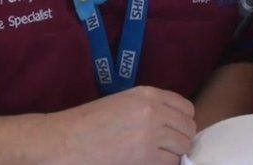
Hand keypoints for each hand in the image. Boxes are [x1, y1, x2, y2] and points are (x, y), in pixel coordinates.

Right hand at [48, 86, 196, 164]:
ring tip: (153, 156)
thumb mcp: (123, 102)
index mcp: (148, 94)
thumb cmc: (88, 123)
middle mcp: (154, 110)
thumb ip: (150, 108)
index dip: (182, 122)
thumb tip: (174, 124)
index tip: (173, 131)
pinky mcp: (146, 156)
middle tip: (164, 148)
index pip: (186, 108)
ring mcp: (151, 134)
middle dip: (180, 140)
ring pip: (182, 147)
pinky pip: (170, 163)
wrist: (63, 140)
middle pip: (188, 129)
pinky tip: (145, 162)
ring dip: (172, 154)